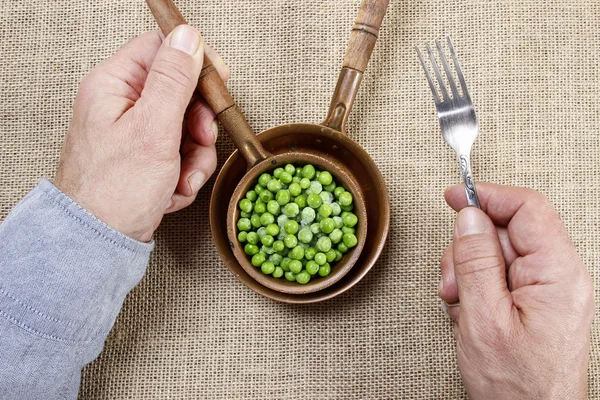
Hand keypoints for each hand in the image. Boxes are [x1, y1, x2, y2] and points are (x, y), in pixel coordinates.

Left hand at [54, 25, 228, 241]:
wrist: (100, 240)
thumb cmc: (115, 189)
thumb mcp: (153, 128)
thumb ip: (173, 79)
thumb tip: (188, 38)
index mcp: (114, 85)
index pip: (161, 49)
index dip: (194, 61)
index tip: (218, 81)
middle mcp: (122, 104)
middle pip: (180, 91)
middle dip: (198, 123)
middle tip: (201, 139)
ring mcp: (135, 131)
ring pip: (186, 125)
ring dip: (195, 155)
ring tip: (182, 178)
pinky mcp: (145, 156)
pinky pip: (180, 151)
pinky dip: (185, 172)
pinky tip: (173, 189)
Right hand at [439, 183, 594, 398]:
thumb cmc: (517, 385)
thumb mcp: (483, 318)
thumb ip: (475, 261)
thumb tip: (469, 217)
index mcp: (558, 273)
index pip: (526, 209)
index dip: (488, 197)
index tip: (455, 197)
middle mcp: (559, 277)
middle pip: (506, 231)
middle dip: (469, 249)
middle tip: (452, 281)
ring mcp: (548, 290)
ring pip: (497, 253)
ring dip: (467, 272)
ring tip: (460, 304)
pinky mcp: (535, 302)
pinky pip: (499, 276)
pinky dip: (475, 288)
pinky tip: (469, 312)